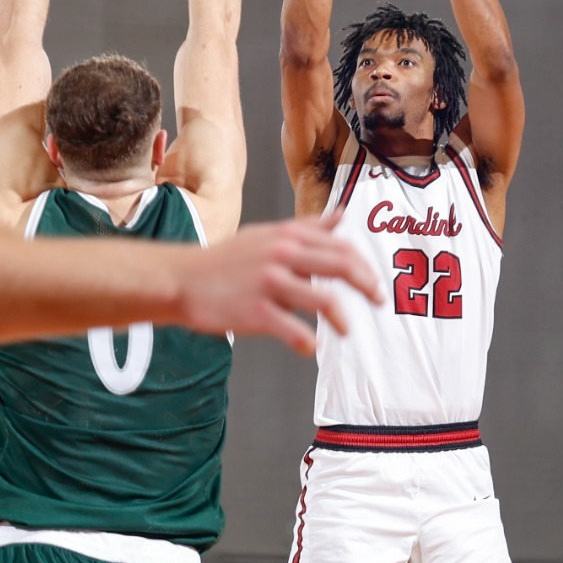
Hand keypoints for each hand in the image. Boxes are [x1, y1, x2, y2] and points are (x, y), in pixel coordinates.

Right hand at [175, 213, 379, 354]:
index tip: (374, 284)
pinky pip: (293, 330)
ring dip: (342, 320)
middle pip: (341, 267)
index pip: (342, 247)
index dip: (365, 267)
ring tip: (347, 333)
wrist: (183, 279)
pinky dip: (307, 342)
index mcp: (288, 236)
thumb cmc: (227, 260)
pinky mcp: (255, 310)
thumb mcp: (268, 235)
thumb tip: (342, 216)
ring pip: (323, 300)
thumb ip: (308, 228)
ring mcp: (269, 282)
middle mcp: (282, 254)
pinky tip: (310, 347)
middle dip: (367, 287)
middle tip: (378, 303)